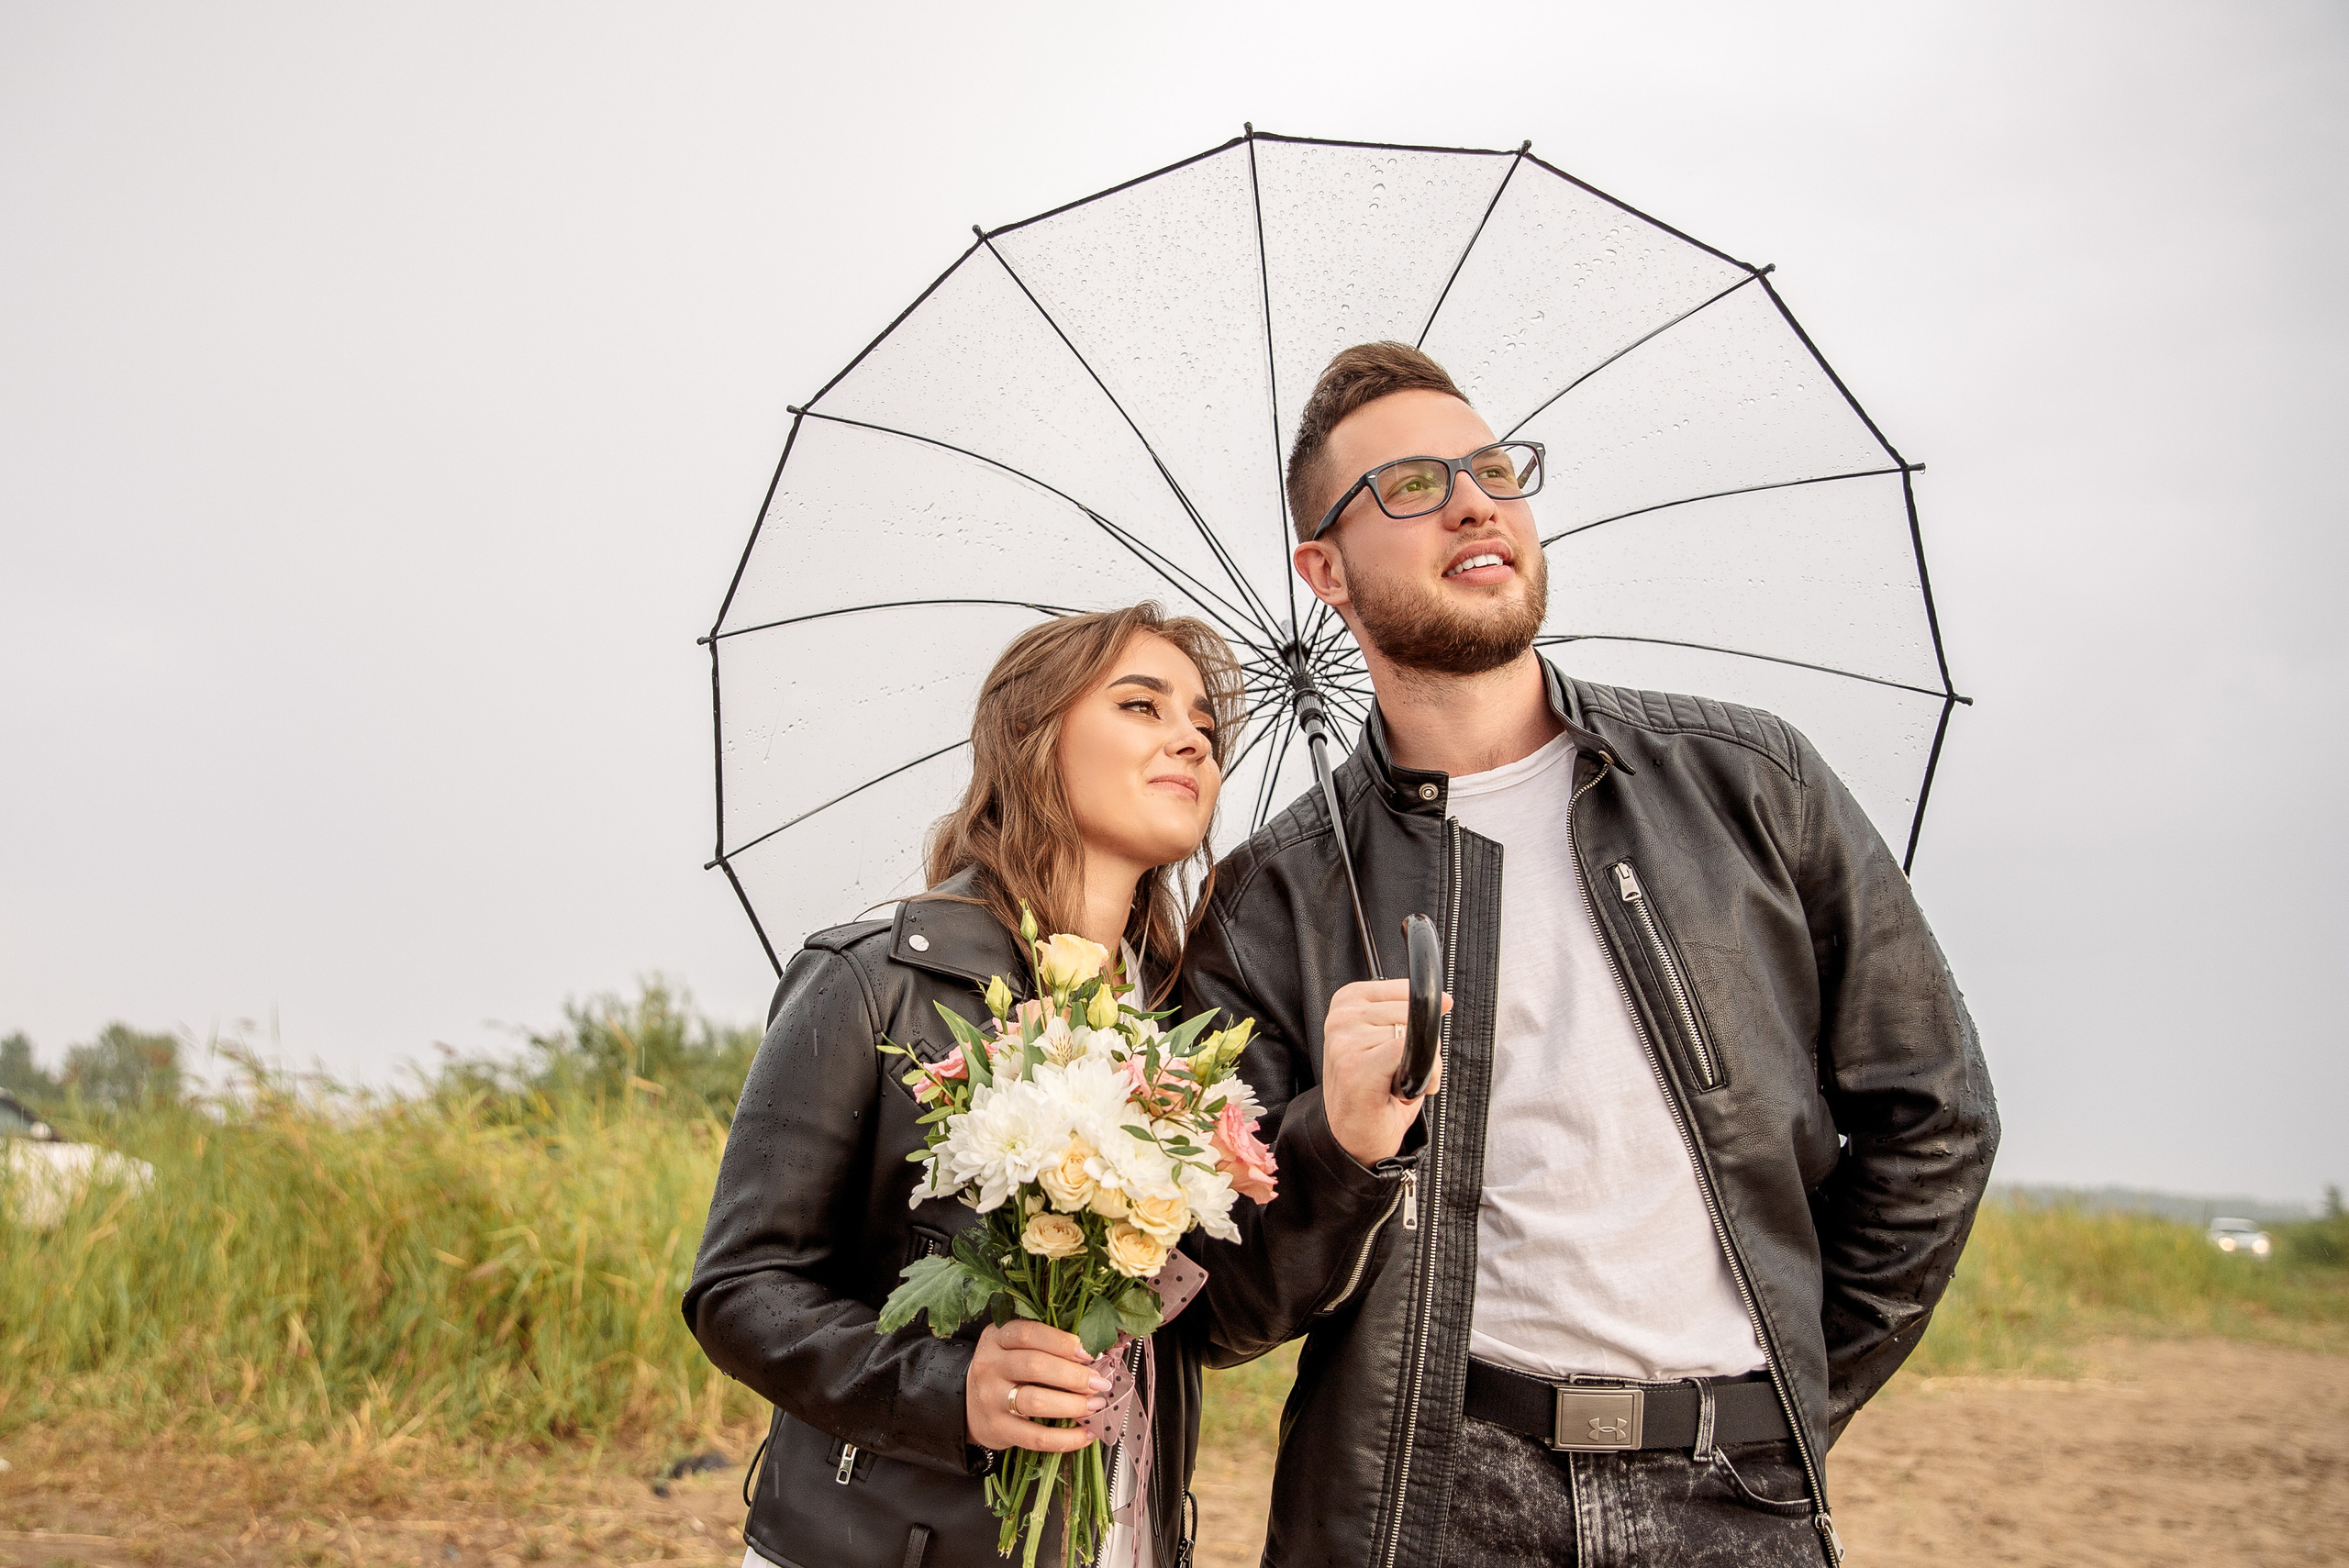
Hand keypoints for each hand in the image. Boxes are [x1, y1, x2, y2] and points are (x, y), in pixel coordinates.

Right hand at [965, 1320, 1108, 1452]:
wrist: (968, 1405)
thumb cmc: (1004, 1371)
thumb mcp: (1014, 1348)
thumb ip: (1047, 1344)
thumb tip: (1096, 1352)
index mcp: (996, 1338)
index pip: (1029, 1333)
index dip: (1062, 1342)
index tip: (1089, 1353)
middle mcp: (990, 1366)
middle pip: (1034, 1365)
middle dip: (1074, 1375)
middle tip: (1099, 1383)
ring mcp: (991, 1399)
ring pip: (1035, 1400)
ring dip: (1073, 1404)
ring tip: (1095, 1405)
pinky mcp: (998, 1429)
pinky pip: (1036, 1437)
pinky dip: (1066, 1438)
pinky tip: (1085, 1434)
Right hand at [1320, 979, 1449, 1167]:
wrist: (1354, 1139)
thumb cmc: (1376, 1092)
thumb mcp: (1390, 1038)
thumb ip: (1410, 1014)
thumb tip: (1443, 999)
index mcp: (1347, 1002)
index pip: (1404, 990)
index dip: (1418, 1021)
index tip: (1405, 1045)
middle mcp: (1341, 1018)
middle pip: (1411, 1013)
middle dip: (1421, 1047)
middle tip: (1400, 1073)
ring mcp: (1345, 1042)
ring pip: (1413, 1035)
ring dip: (1421, 1067)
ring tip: (1396, 1084)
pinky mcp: (1356, 1067)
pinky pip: (1408, 1052)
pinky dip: (1421, 1076)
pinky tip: (1401, 1092)